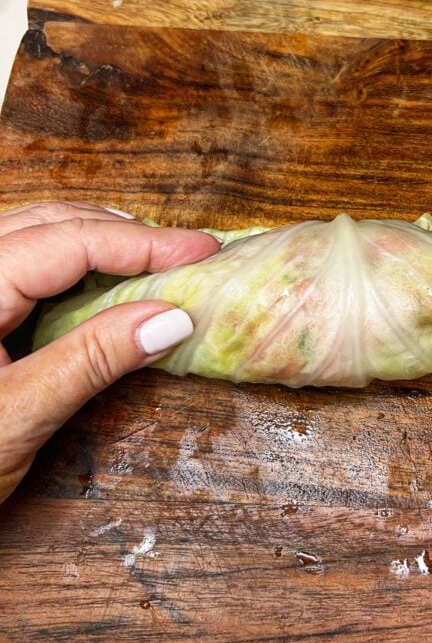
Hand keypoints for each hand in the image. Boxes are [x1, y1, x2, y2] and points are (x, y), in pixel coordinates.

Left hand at [0, 202, 218, 502]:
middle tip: (186, 256)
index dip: (142, 241)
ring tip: (154, 265)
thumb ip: (91, 360)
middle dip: (124, 233)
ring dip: (98, 245)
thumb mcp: (15, 419)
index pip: (68, 241)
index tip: (202, 248)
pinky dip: (70, 270)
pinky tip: (102, 288)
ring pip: (34, 237)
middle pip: (50, 223)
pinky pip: (21, 267)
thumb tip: (170, 320)